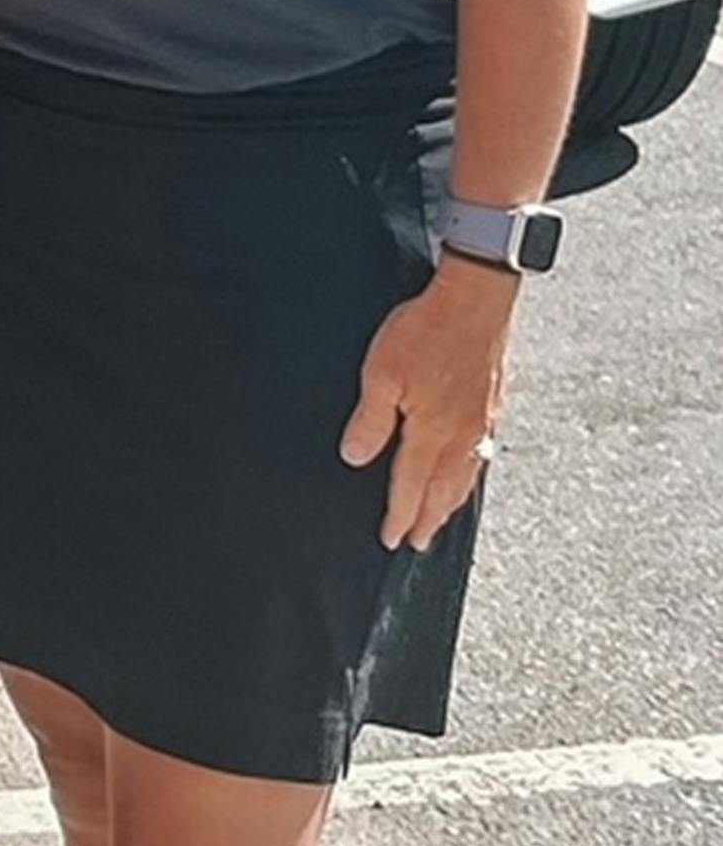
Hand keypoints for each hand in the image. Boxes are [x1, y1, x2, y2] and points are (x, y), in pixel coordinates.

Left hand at [343, 265, 519, 548]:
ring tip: (441, 519)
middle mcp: (462, 435)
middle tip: (419, 543)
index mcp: (433, 433)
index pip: (411, 486)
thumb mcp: (381, 373)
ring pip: (466, 476)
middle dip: (429, 519)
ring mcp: (480, 422)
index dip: (400, 515)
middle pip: (443, 491)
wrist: (476, 302)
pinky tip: (467, 473)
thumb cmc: (425, 333)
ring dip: (451, 502)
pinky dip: (470, 475)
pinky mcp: (490, 405)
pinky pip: (480, 454)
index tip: (392, 540)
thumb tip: (355, 458)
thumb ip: (371, 420)